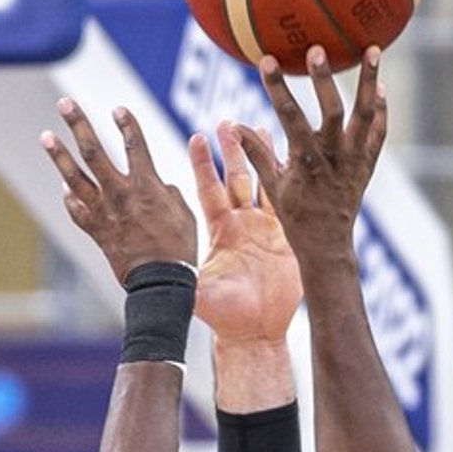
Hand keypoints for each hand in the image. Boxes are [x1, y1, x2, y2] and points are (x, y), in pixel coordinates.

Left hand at [41, 100, 197, 284]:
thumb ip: (167, 190)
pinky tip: (64, 186)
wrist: (158, 282)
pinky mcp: (95, 230)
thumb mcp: (183, 211)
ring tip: (45, 136)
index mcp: (147, 185)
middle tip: (64, 104)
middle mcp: (119, 193)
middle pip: (93, 151)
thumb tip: (157, 184)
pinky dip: (68, 196)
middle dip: (78, 124)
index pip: (134, 143)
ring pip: (74, 177)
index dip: (126, 123)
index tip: (117, 109)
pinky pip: (75, 209)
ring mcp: (103, 212)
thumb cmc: (178, 248)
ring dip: (58, 155)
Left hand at [187, 122, 302, 345]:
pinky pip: (289, 200)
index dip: (203, 164)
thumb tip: (158, 270)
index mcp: (219, 231)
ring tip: (262, 124)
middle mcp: (241, 224)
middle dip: (233, 149)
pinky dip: (290, 177)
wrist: (254, 331)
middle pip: (236, 177)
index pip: (208, 189)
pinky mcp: (288, 235)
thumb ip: (184, 277)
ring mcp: (265, 228)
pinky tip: (295, 154)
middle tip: (229, 120)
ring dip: (264, 155)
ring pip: (265, 182)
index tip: (197, 137)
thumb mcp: (199, 293)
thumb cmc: (223, 316)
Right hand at [232, 47, 386, 261]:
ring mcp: (354, 158)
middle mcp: (332, 157)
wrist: (327, 243)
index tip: (266, 60)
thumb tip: (233, 126)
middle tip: (317, 50)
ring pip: (365, 114)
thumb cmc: (295, 216)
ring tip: (372, 49)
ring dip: (368, 81)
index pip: (288, 117)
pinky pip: (379, 131)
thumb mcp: (272, 186)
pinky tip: (379, 87)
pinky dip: (381, 109)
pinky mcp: (368, 162)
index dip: (276, 87)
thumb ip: (256, 153)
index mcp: (304, 161)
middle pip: (331, 111)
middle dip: (324, 80)